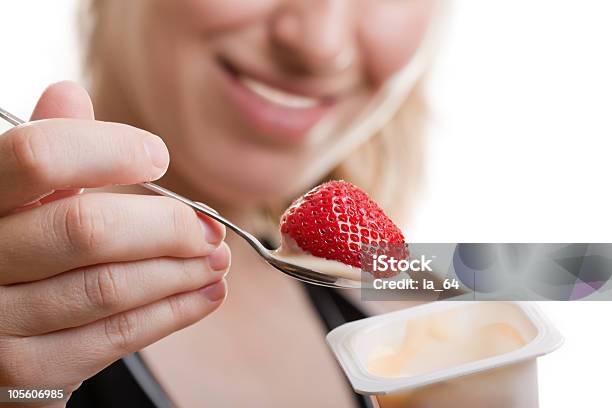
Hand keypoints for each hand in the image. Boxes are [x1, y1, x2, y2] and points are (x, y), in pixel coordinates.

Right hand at [0, 82, 229, 405]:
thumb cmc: (14, 252)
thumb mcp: (18, 199)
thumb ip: (45, 155)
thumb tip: (69, 94)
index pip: (40, 157)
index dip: (110, 151)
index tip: (159, 157)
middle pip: (88, 228)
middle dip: (166, 226)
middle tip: (208, 227)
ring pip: (110, 287)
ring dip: (181, 271)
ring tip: (216, 260)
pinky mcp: (27, 372)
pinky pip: (116, 336)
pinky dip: (173, 313)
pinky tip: (204, 296)